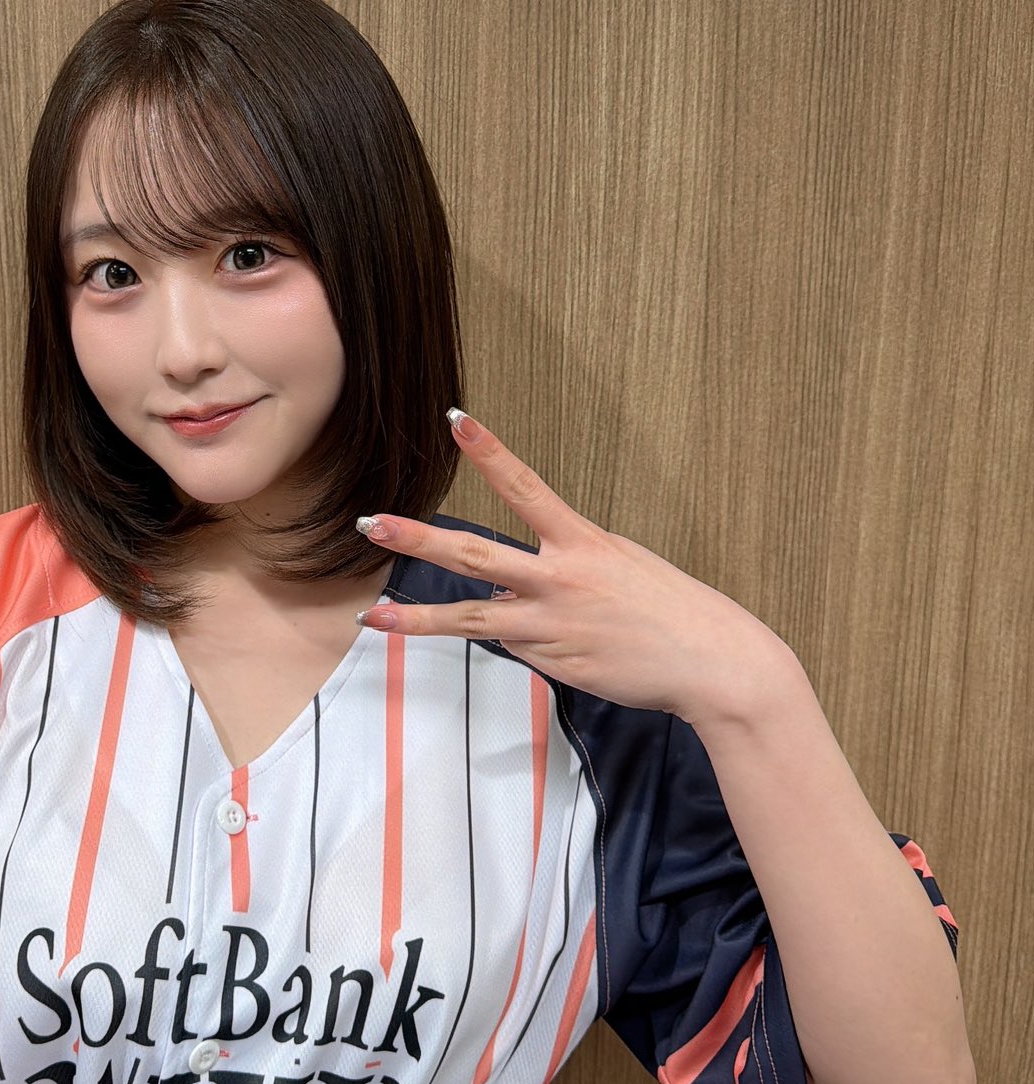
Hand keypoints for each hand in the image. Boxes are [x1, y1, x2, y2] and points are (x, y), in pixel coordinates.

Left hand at [354, 408, 793, 726]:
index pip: (526, 487)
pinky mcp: (551, 663)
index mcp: (583, 543)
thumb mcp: (621, 564)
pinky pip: (513, 647)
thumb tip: (513, 583)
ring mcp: (550, 626)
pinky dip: (514, 640)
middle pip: (475, 555)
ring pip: (472, 619)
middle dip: (419, 540)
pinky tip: (545, 641)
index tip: (456, 420)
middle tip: (374, 524)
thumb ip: (565, 566)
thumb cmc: (671, 608)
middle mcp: (560, 580)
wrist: (712, 662)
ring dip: (417, 620)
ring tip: (372, 617)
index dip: (490, 453)